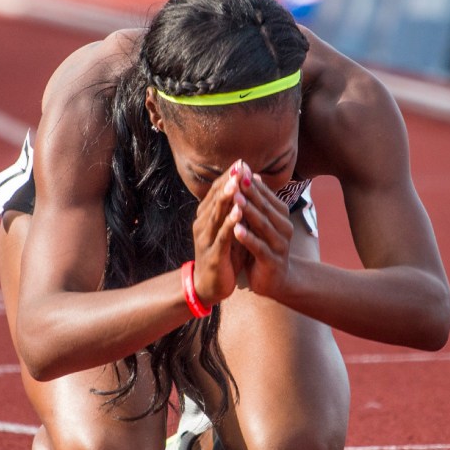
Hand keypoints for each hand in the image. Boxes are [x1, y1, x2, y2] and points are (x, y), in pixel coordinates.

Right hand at [191, 160, 249, 305]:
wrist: (208, 287)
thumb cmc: (221, 256)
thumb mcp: (228, 230)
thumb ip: (234, 210)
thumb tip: (246, 189)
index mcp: (206, 217)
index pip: (216, 192)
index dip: (228, 177)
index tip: (241, 162)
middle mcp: (203, 225)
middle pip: (215, 199)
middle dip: (228, 182)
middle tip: (239, 165)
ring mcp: (206, 239)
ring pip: (217, 214)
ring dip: (227, 198)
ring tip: (237, 183)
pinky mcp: (213, 254)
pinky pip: (222, 236)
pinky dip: (230, 222)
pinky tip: (238, 212)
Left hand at [233, 172, 293, 297]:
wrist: (275, 280)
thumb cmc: (264, 246)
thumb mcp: (261, 222)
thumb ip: (258, 201)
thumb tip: (252, 174)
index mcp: (281, 215)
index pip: (265, 195)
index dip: (251, 182)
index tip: (238, 167)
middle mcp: (283, 227)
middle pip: (264, 207)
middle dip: (249, 192)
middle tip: (235, 178)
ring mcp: (280, 244)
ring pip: (262, 225)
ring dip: (248, 211)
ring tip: (235, 199)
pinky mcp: (272, 261)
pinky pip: (259, 247)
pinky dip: (248, 238)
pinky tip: (236, 230)